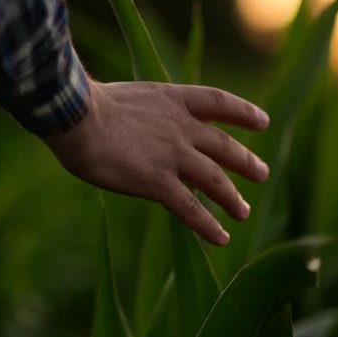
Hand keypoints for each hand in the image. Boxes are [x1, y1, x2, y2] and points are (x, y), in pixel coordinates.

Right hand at [41, 78, 269, 245]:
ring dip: (232, 198)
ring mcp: (173, 155)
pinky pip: (190, 208)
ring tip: (243, 212)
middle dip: (246, 162)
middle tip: (262, 174)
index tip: (262, 122)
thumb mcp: (127, 97)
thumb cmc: (86, 105)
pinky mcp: (158, 182)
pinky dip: (208, 225)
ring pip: (214, 180)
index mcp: (173, 100)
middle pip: (224, 146)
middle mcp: (181, 127)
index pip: (219, 103)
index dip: (243, 113)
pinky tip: (221, 238)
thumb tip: (142, 127)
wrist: (75, 115)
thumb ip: (146, 114)